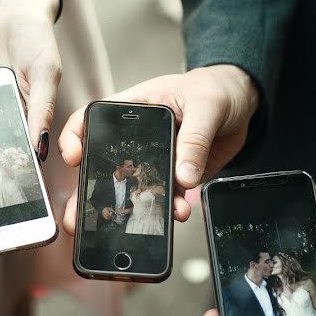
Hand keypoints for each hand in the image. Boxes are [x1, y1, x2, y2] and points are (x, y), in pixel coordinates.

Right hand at [59, 65, 257, 234]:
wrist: (240, 105)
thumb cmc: (215, 90)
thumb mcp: (205, 105)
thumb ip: (194, 138)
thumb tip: (183, 175)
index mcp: (131, 110)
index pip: (89, 121)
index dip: (74, 139)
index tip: (74, 158)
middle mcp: (135, 139)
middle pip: (102, 167)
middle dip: (88, 195)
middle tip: (77, 220)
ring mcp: (152, 160)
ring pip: (132, 190)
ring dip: (128, 211)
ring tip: (128, 226)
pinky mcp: (173, 177)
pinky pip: (165, 198)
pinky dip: (168, 210)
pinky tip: (177, 214)